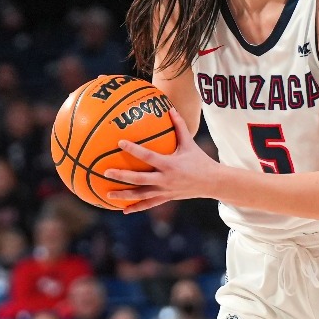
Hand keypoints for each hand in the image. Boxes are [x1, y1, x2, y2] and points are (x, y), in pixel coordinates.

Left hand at [105, 111, 225, 211]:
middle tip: (106, 172)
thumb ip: (179, 126)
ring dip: (124, 195)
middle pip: (139, 179)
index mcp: (169, 164)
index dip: (133, 150)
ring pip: (141, 195)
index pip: (148, 156)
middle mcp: (165, 179)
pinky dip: (136, 207)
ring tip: (108, 194)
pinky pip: (149, 204)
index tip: (120, 143)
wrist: (212, 182)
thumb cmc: (200, 160)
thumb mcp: (190, 143)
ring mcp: (165, 191)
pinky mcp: (166, 198)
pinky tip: (124, 210)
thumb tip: (170, 108)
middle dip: (122, 176)